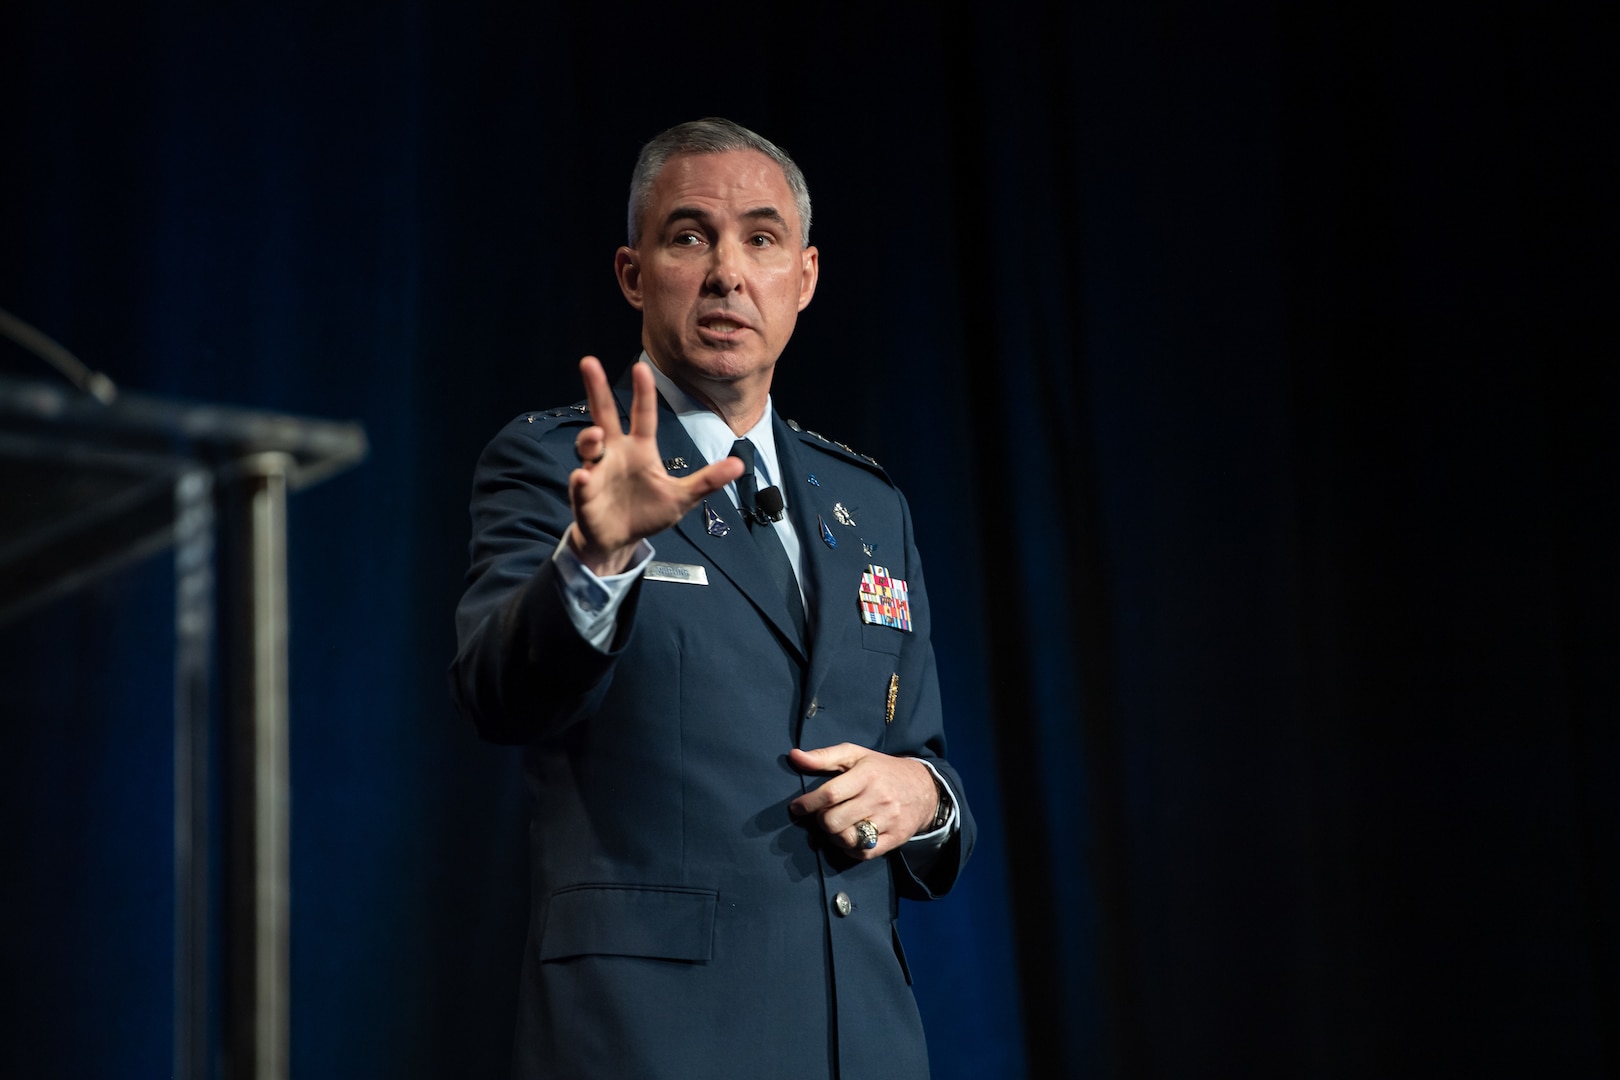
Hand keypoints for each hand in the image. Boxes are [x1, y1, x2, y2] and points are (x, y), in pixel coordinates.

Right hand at [567, 356, 742, 573]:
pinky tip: (583, 478)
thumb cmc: (649, 513)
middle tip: (589, 363)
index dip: (643, 392)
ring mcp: (597, 472)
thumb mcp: (682, 498)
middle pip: (604, 415)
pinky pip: (580, 484)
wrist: (621, 541)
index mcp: (640, 449)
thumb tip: (740, 464)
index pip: (643, 414)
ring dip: (589, 439)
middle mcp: (616, 453)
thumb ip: (708, 481)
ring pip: (589, 446)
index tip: (641, 367)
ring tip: (597, 436)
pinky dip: (580, 481)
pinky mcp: (585, 495)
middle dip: (596, 389)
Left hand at [787, 744, 938, 858]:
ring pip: (847, 839)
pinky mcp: (895, 838)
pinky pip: (863, 853)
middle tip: (823, 814)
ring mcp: (888, 820)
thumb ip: (824, 756)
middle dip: (821, 820)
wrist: (924, 788)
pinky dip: (850, 849)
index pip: (830, 794)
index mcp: (866, 775)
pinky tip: (850, 837)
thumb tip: (794, 756)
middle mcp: (878, 797)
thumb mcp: (855, 755)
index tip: (796, 807)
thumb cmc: (881, 770)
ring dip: (834, 835)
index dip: (807, 803)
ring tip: (836, 825)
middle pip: (834, 821)